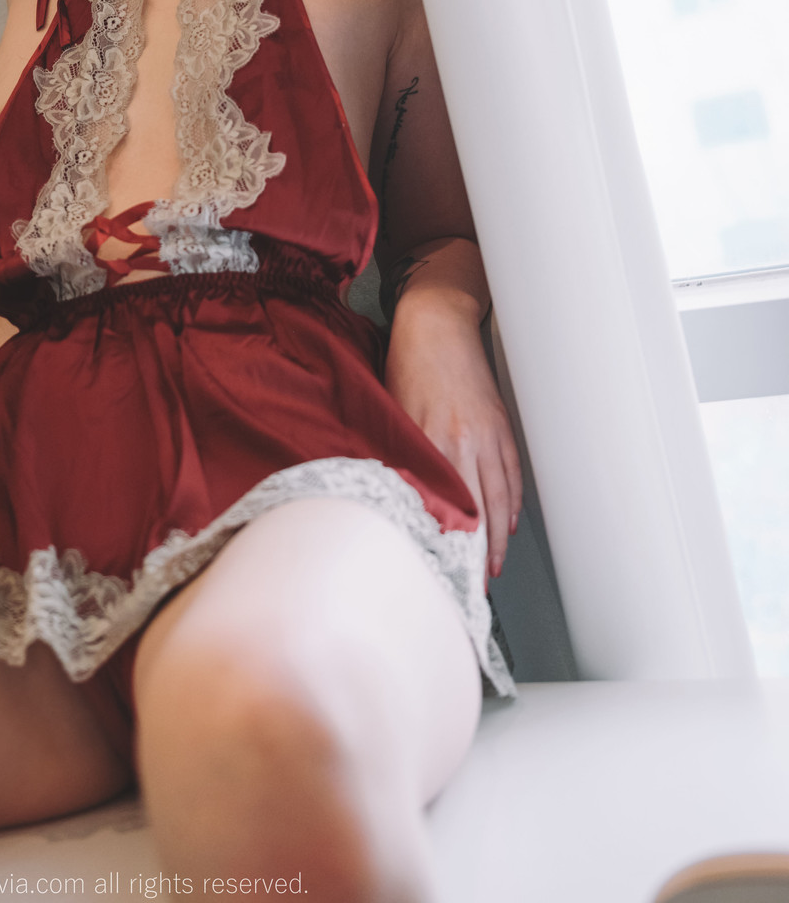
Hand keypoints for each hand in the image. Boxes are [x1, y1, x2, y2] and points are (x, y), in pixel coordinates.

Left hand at [384, 284, 522, 579]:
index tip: (448, 573)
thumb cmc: (407, 361)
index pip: (448, 509)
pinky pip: (511, 474)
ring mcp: (488, 435)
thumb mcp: (394, 411)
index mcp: (434, 441)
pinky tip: (505, 523)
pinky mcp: (501, 425)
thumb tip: (404, 496)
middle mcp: (465, 442)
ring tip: (491, 566)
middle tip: (475, 586)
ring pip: (500, 498)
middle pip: (479, 512)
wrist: (436, 320)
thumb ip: (403, 454)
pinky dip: (510, 502)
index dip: (451, 546)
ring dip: (497, 537)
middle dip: (478, 554)